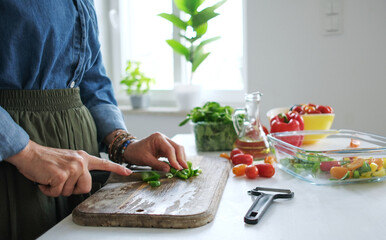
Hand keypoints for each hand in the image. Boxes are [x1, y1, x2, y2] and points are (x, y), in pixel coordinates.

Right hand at [5, 140, 130, 196]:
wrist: (29, 153)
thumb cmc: (46, 160)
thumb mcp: (67, 160)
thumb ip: (78, 168)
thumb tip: (82, 182)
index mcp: (83, 157)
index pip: (103, 163)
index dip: (116, 169)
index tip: (128, 172)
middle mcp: (80, 161)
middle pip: (86, 187)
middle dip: (71, 189)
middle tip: (60, 180)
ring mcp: (72, 167)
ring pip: (69, 192)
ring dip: (57, 189)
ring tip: (50, 177)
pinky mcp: (61, 175)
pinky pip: (57, 192)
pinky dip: (48, 190)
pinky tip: (45, 179)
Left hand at [123, 132, 187, 171]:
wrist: (130, 150)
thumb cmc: (136, 153)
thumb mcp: (145, 159)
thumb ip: (157, 164)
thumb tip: (169, 170)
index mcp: (158, 138)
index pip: (170, 149)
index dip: (175, 159)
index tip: (178, 168)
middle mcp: (163, 138)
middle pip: (177, 147)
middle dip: (181, 158)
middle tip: (184, 169)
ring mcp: (165, 142)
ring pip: (178, 149)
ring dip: (181, 158)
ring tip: (183, 168)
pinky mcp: (165, 147)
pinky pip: (175, 152)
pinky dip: (178, 158)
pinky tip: (179, 165)